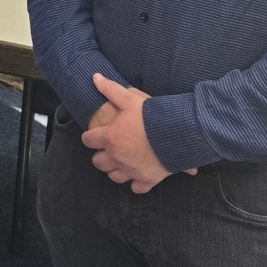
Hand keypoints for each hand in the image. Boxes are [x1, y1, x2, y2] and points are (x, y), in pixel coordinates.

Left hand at [78, 73, 191, 192]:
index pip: (88, 140)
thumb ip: (110, 89)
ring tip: (121, 162)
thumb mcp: (129, 98)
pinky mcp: (147, 180)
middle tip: (108, 149)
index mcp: (109, 138)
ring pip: (114, 176)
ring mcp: (131, 170)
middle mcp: (117, 157)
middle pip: (98, 162)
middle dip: (101, 155)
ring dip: (115, 170)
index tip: (94, 135)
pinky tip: (138, 177)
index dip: (90, 137)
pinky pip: (137, 188)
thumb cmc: (151, 115)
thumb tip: (95, 77)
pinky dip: (136, 184)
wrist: (178, 133)